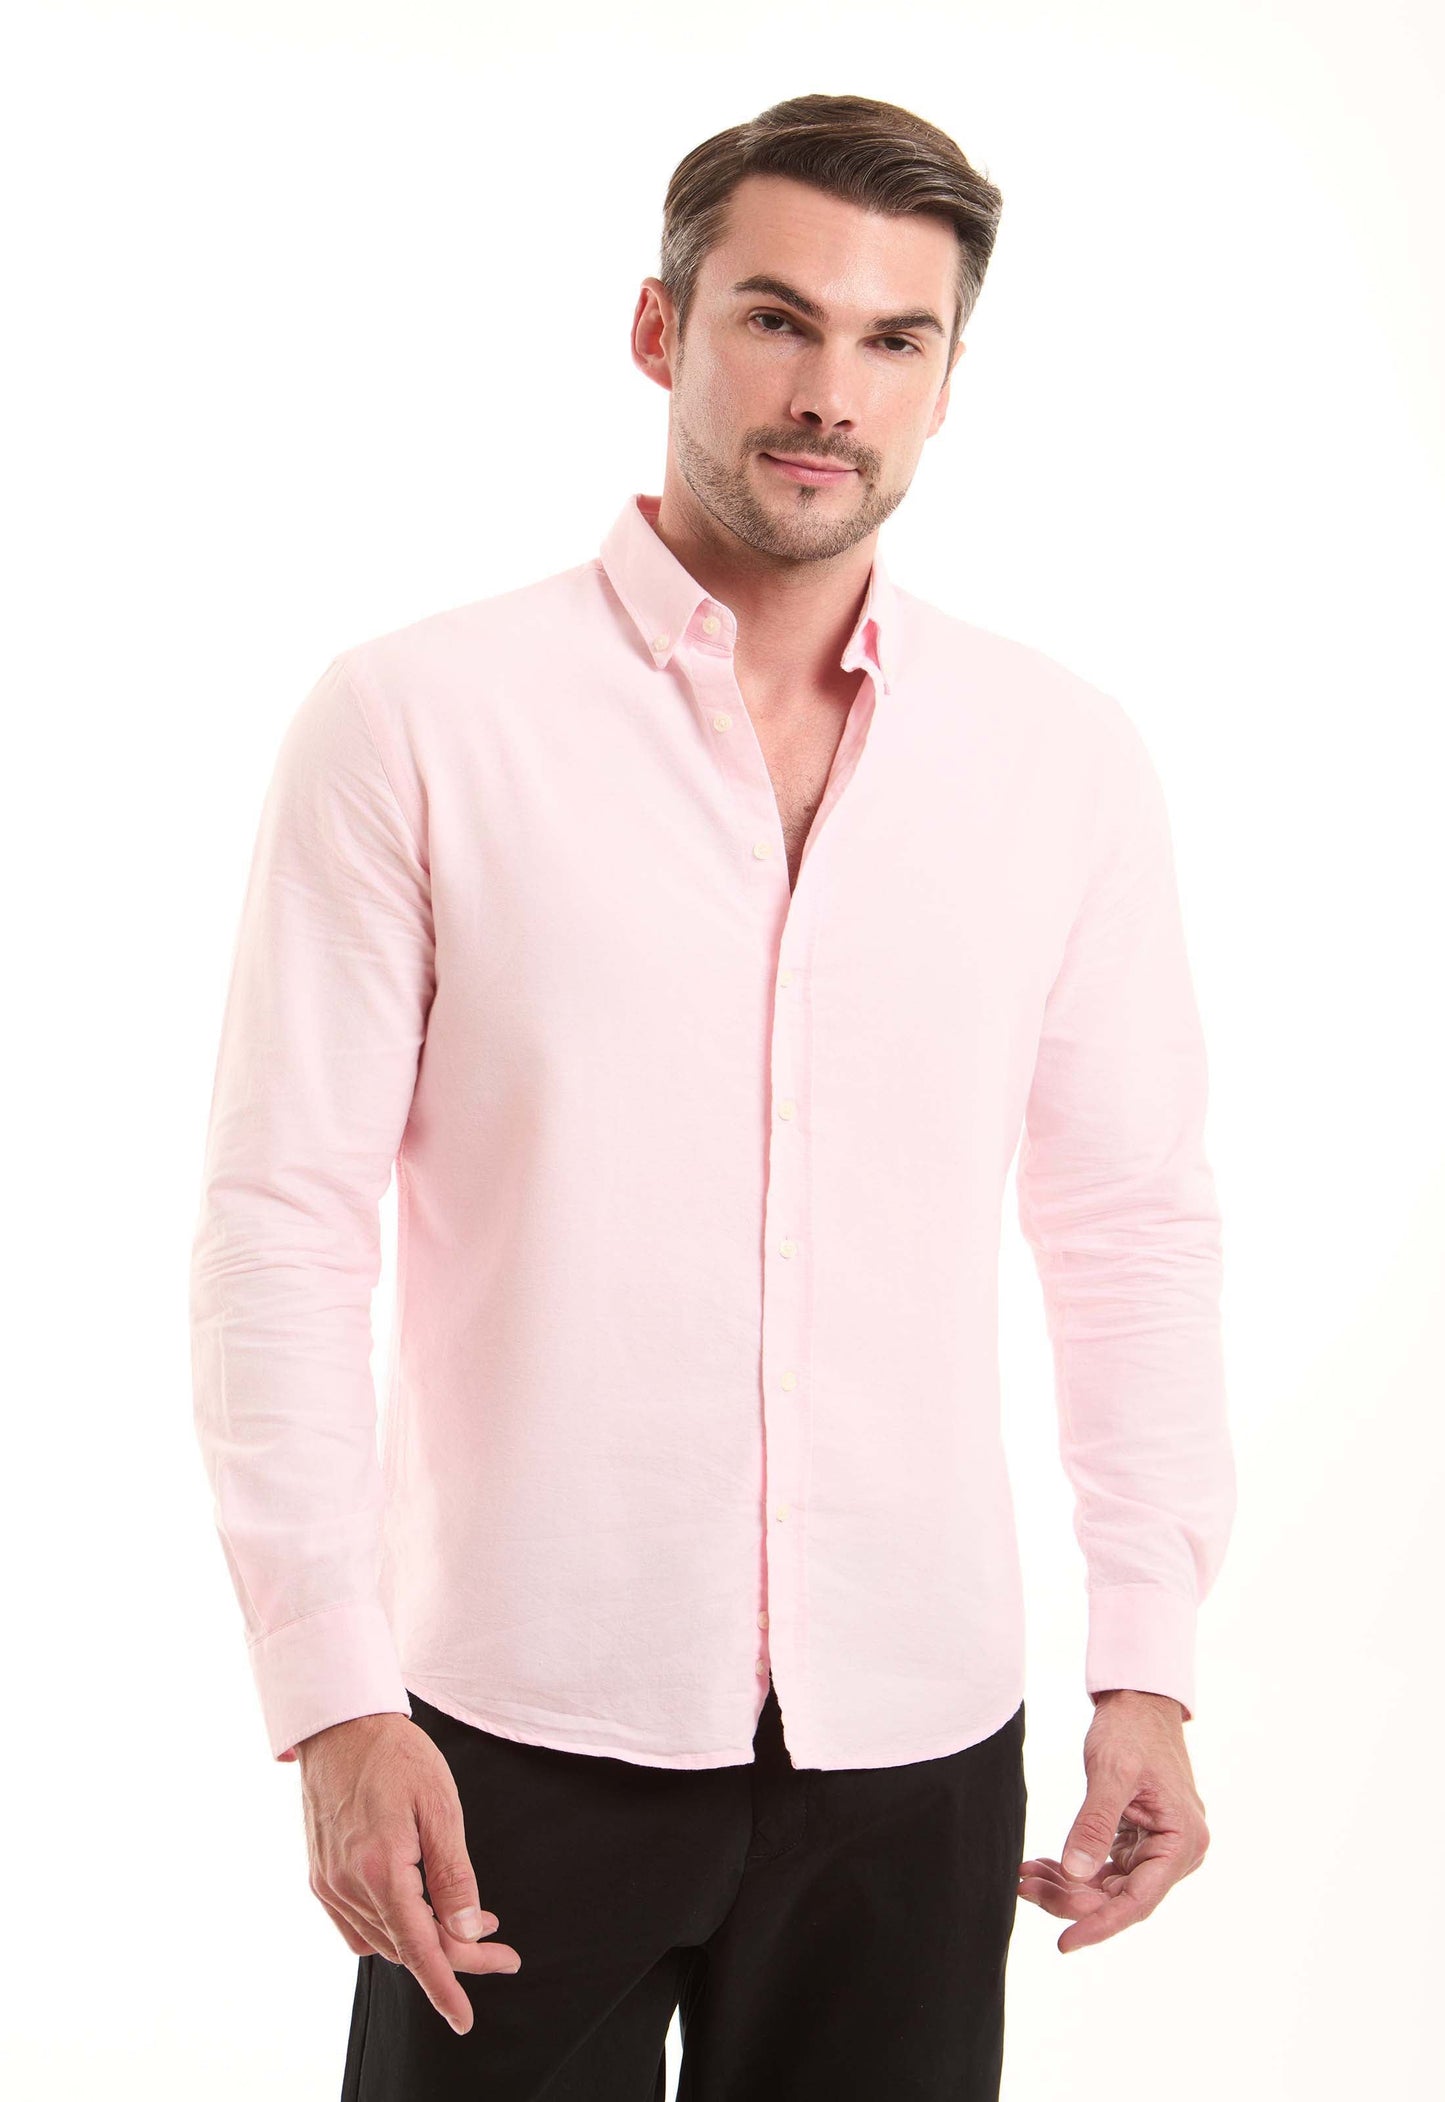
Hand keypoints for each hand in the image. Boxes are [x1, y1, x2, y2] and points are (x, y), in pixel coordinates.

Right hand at [297, 1711, 521, 2033]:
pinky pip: (357, 1928)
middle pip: (407, 1946)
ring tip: (469, 1921)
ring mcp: (328, 1884)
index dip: (446, 1986)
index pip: (420, 1947)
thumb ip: (454, 1874)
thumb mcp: (441, 1807)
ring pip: (383, 1941)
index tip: (466, 2018)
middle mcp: (348, 1885)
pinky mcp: (320, 1877)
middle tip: (498, 1945)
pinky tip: (416, 1913)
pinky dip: (390, 1932)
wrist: (340, 1724)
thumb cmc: (396, 1756)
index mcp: (380, 1868)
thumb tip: (470, 1929)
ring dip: (425, 1941)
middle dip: (455, 1954)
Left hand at [1016, 1689, 1209, 1952]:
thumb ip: (1094, 1824)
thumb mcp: (1111, 1773)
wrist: (1140, 1699)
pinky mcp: (1142, 1839)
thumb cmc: (1131, 1729)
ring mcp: (1160, 1848)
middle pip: (1120, 1897)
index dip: (1098, 1924)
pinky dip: (1075, 1867)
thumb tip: (1074, 1873)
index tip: (1063, 1942)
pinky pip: (1107, 1867)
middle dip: (1071, 1898)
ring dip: (1067, 1885)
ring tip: (1026, 1877)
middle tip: (1024, 1887)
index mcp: (1183, 1842)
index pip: (1138, 1901)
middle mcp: (1178, 1853)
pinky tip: (1043, 1865)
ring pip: (1110, 1885)